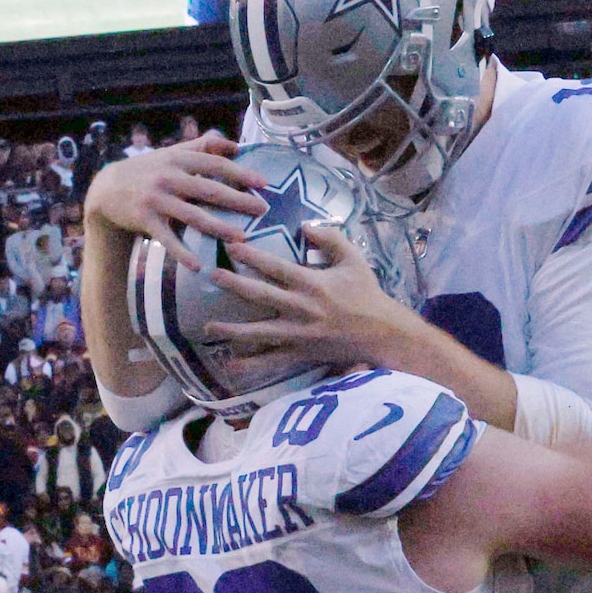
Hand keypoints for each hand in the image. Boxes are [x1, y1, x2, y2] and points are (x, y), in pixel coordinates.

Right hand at [82, 133, 268, 272]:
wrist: (107, 189)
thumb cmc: (148, 170)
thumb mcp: (172, 154)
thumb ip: (202, 146)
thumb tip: (234, 144)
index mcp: (178, 159)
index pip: (215, 164)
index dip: (240, 172)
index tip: (263, 183)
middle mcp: (168, 177)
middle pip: (209, 189)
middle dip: (238, 199)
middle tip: (263, 210)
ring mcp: (156, 199)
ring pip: (192, 215)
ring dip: (218, 227)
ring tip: (241, 237)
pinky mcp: (145, 219)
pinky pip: (167, 238)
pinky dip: (182, 253)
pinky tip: (198, 266)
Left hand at [209, 225, 430, 373]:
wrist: (382, 333)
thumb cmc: (367, 294)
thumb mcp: (353, 259)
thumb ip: (330, 238)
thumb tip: (304, 226)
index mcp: (312, 283)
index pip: (276, 267)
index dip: (252, 255)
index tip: (231, 245)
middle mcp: (301, 308)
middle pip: (260, 295)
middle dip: (234, 285)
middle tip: (212, 276)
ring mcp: (299, 334)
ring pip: (259, 332)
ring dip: (232, 330)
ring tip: (209, 327)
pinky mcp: (302, 353)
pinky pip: (274, 361)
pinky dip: (254, 365)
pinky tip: (233, 366)